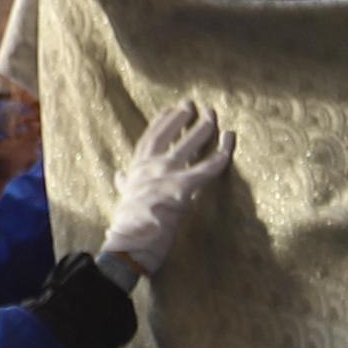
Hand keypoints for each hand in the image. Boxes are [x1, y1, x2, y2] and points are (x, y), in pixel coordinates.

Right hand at [97, 98, 230, 268]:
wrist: (130, 243)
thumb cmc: (127, 224)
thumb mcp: (123, 196)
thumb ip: (124, 183)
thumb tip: (119, 175)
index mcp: (137, 167)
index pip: (151, 136)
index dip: (163, 121)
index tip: (172, 109)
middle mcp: (151, 166)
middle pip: (171, 134)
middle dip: (185, 117)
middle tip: (197, 105)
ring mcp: (166, 175)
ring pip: (190, 144)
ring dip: (204, 128)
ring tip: (214, 117)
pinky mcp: (181, 188)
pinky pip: (207, 168)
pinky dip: (220, 156)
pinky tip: (229, 145)